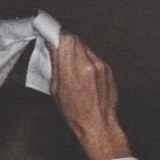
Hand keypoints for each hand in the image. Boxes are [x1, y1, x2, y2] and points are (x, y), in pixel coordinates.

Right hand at [51, 33, 132, 159]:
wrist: (98, 123)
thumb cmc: (76, 113)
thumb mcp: (56, 90)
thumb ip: (55, 65)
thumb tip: (52, 48)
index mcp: (72, 71)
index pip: (65, 39)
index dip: (57, 36)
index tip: (51, 37)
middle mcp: (88, 66)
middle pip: (75, 40)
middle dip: (66, 42)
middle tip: (59, 49)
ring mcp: (100, 66)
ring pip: (85, 47)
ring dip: (76, 50)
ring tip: (72, 65)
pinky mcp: (108, 68)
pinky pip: (94, 56)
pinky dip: (87, 59)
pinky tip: (84, 72)